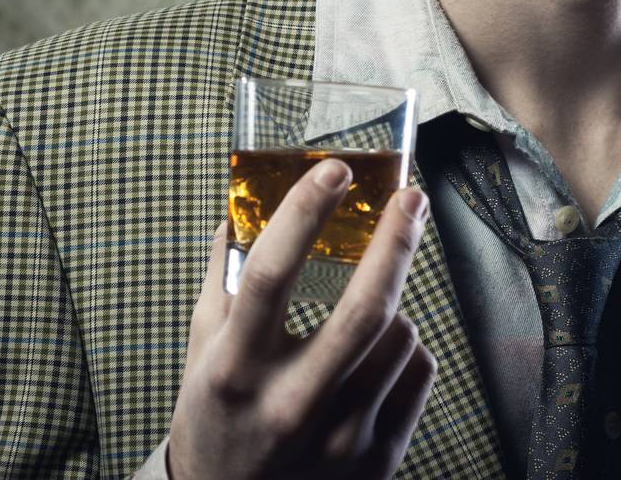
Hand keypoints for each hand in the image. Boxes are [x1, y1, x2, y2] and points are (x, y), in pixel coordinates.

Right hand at [168, 159, 435, 479]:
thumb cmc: (216, 419)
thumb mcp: (201, 351)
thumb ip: (222, 278)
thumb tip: (237, 207)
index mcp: (236, 369)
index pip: (271, 275)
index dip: (305, 213)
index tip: (333, 170)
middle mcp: (289, 405)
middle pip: (364, 309)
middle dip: (395, 242)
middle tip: (411, 200)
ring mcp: (339, 438)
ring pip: (400, 335)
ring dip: (392, 305)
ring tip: (368, 310)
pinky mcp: (378, 460)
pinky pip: (419, 370)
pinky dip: (406, 347)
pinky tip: (379, 354)